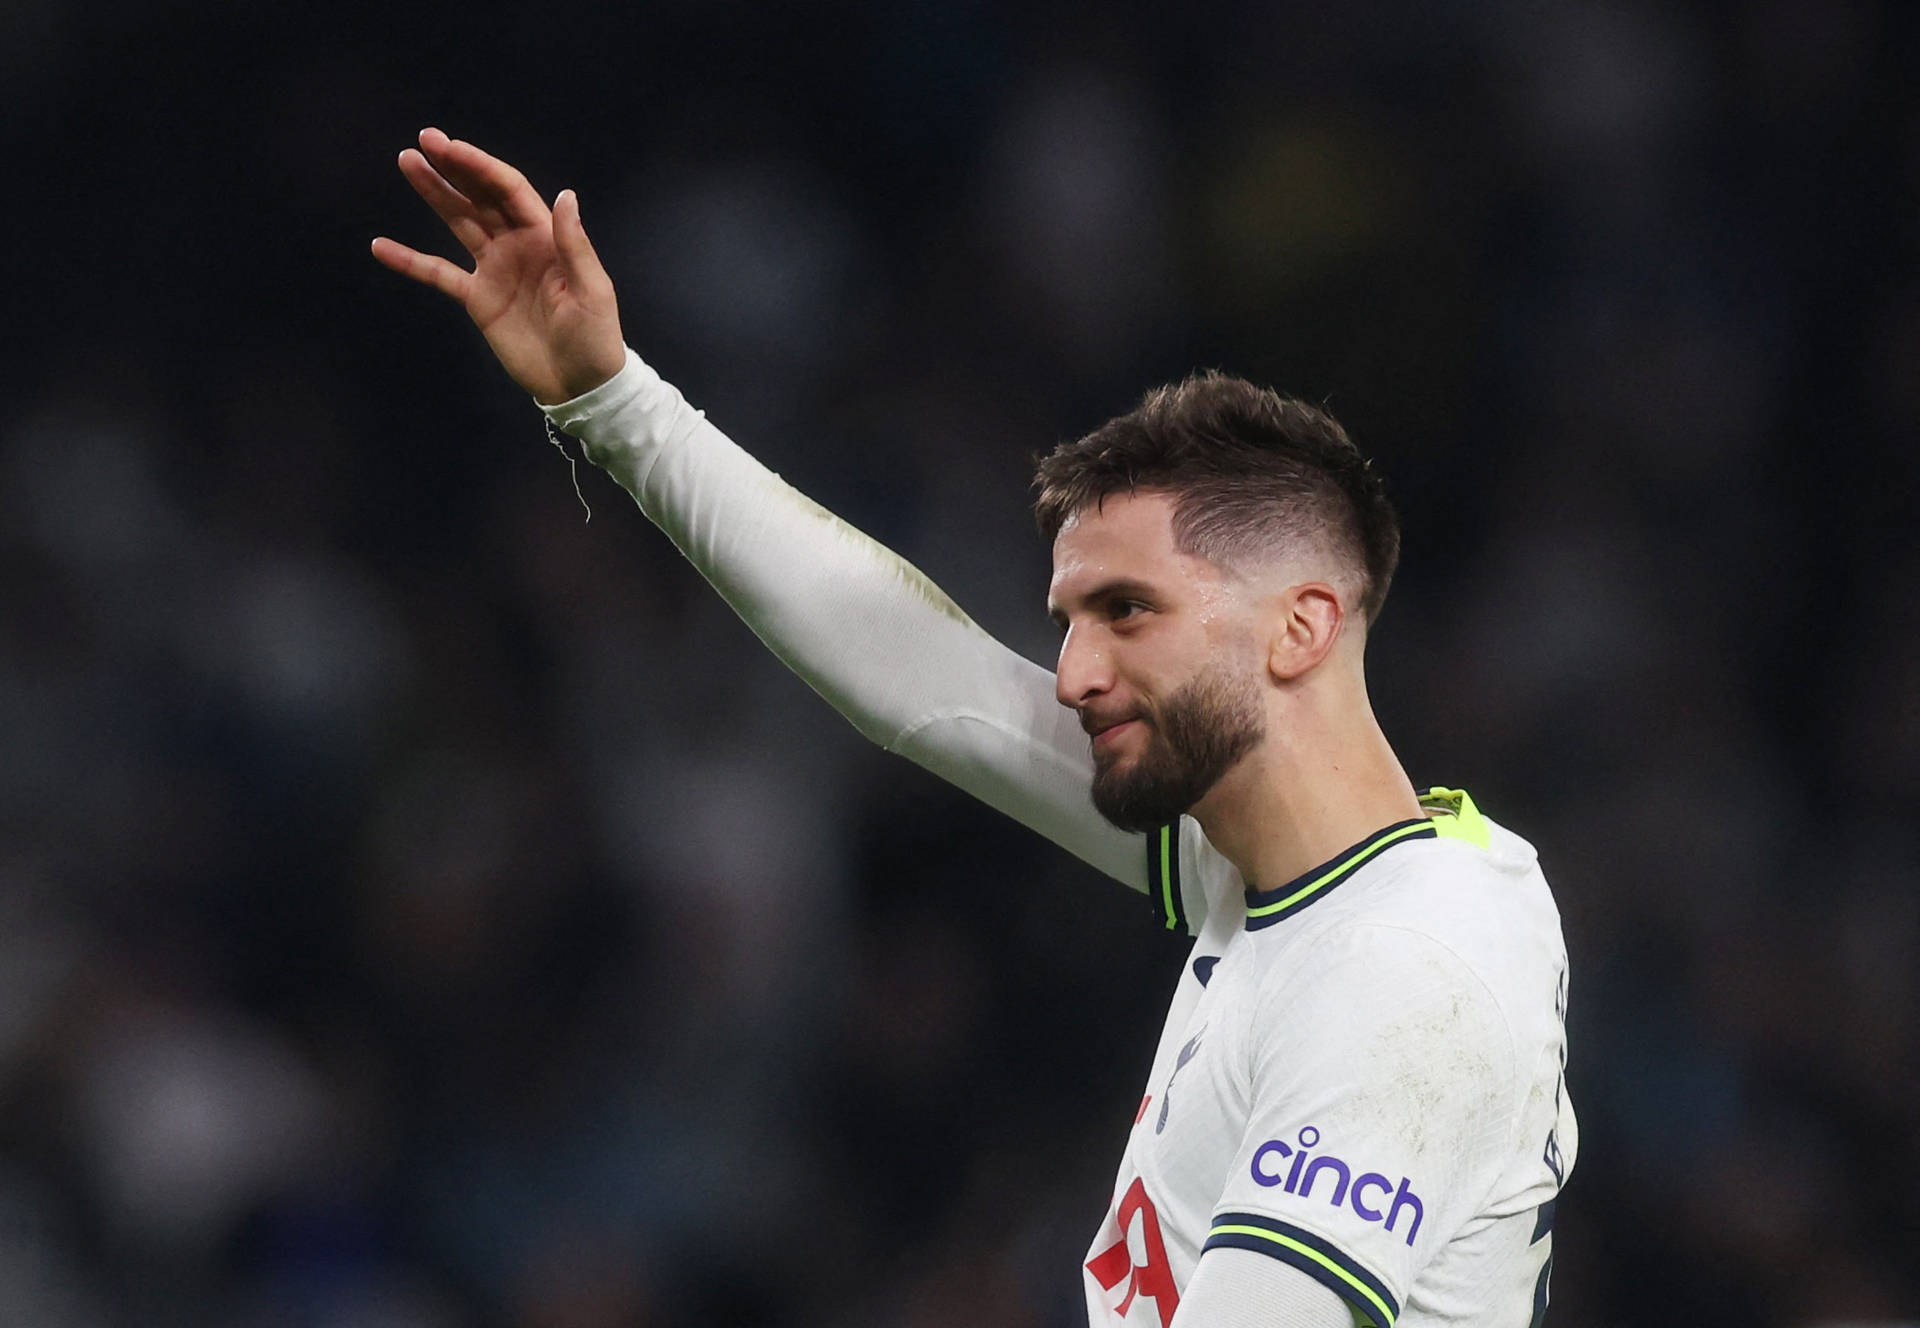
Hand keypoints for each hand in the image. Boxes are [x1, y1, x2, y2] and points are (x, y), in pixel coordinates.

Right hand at [373, 128, 625, 404]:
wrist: (579, 385)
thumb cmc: (594, 337)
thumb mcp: (592, 290)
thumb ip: (574, 244)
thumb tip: (565, 195)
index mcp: (546, 236)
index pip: (508, 190)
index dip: (479, 166)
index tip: (448, 147)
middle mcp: (517, 244)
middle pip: (480, 197)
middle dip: (453, 168)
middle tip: (423, 141)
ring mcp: (495, 269)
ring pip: (459, 222)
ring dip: (434, 193)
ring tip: (407, 164)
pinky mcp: (478, 298)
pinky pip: (439, 274)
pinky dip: (411, 261)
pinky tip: (381, 247)